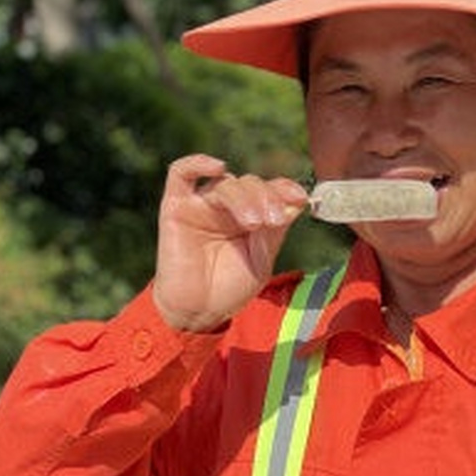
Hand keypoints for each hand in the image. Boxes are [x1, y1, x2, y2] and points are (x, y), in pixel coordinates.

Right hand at [151, 155, 309, 331]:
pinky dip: (198, 163)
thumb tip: (295, 202)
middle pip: (250, 183)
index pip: (269, 189)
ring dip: (245, 198)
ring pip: (226, 183)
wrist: (198, 313)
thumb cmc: (229, 288)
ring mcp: (201, 205)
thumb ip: (275, 232)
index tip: (300, 198)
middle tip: (273, 221)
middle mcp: (227, 206)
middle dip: (266, 198)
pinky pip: (180, 173)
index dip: (285, 188)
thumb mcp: (261, 260)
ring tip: (254, 224)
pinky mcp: (176, 207)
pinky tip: (217, 166)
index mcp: (251, 214)